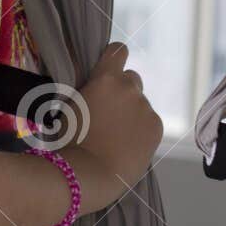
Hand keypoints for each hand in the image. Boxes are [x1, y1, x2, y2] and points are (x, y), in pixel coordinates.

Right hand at [63, 42, 163, 207]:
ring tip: (118, 136)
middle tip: (110, 114)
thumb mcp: (71, 106)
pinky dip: (141, 130)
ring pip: (140, 104)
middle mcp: (129, 88)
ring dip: (132, 113)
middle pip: (132, 79)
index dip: (114, 59)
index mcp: (105, 78)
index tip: (109, 71)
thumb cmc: (70, 141)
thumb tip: (95, 91)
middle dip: (123, 91)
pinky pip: (149, 122)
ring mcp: (145, 107)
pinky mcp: (156, 127)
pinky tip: (128, 146)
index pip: (118, 50)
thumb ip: (89, 91)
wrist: (88, 174)